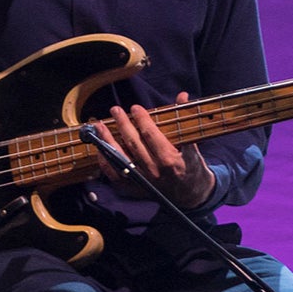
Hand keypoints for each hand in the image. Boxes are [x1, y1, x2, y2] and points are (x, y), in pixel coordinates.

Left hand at [95, 94, 214, 208]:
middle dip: (122, 124)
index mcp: (170, 160)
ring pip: (120, 157)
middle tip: (116, 109)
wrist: (190, 195)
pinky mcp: (134, 189)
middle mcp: (154, 171)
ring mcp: (142, 181)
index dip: (141, 119)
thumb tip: (182, 95)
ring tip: (100, 125)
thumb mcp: (192, 145)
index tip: (135, 107)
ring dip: (108, 140)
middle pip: (133, 143)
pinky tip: (100, 148)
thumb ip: (184, 120)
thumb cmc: (191, 166)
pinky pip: (114, 175)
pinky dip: (105, 161)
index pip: (151, 134)